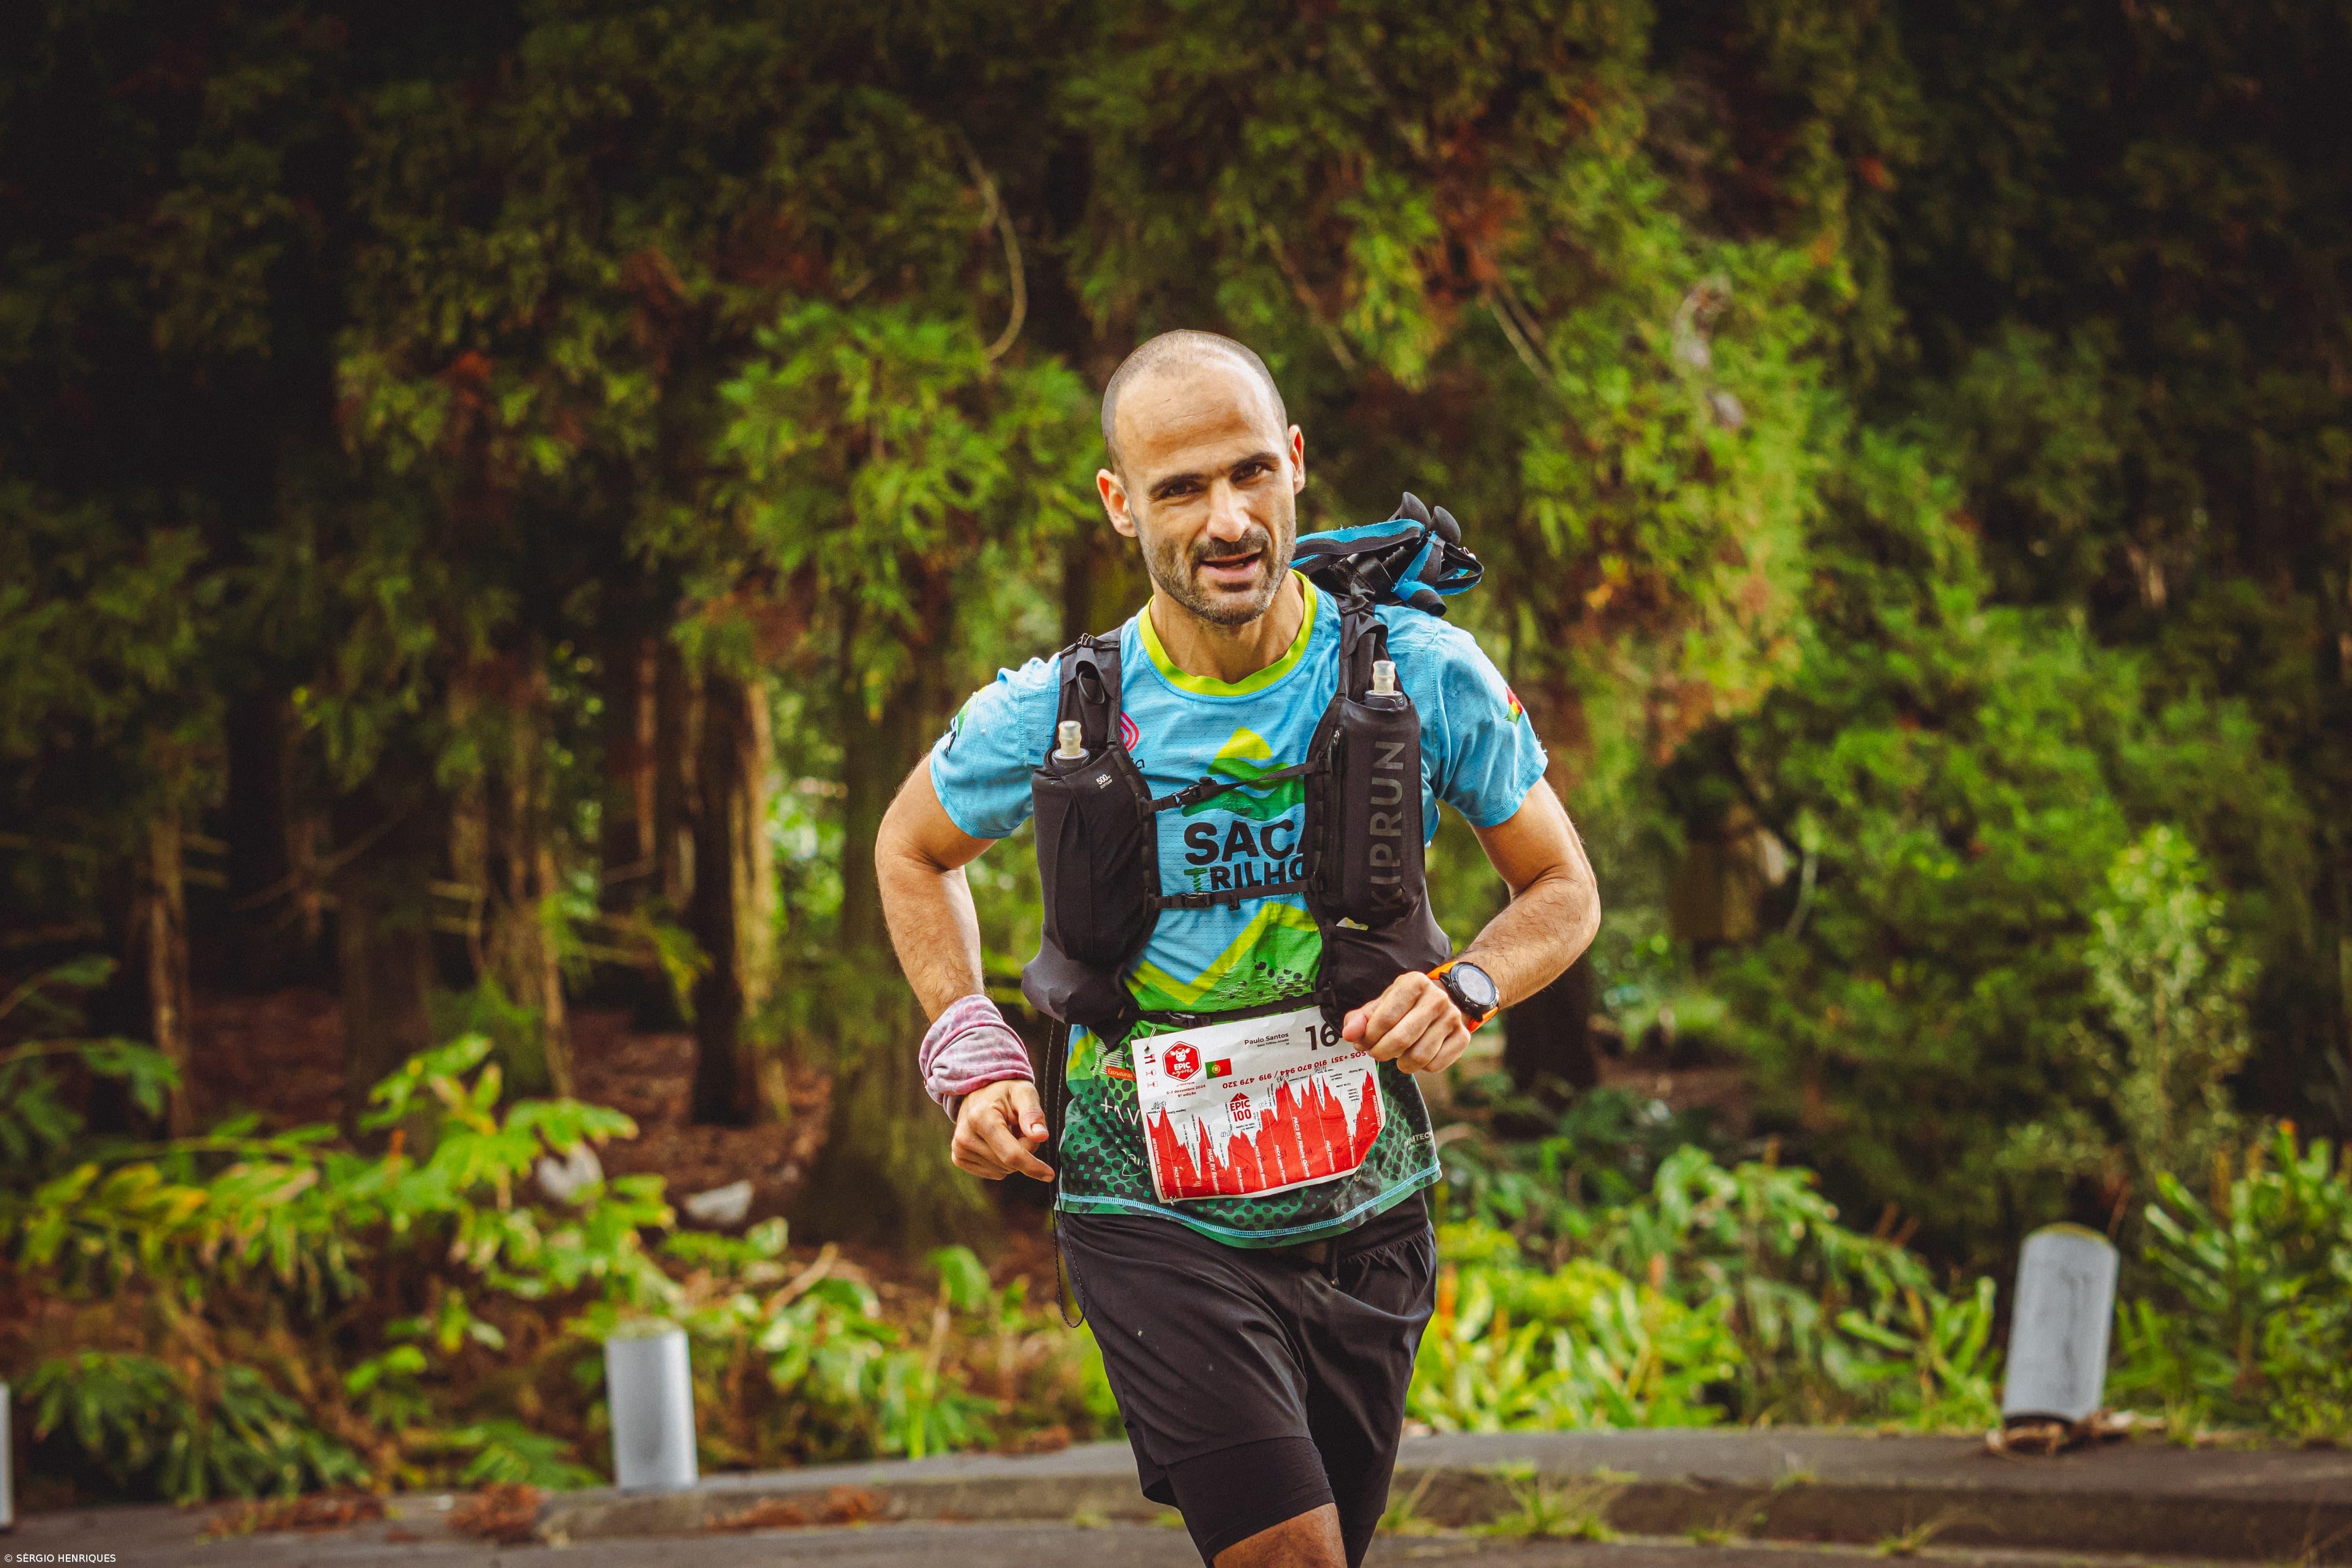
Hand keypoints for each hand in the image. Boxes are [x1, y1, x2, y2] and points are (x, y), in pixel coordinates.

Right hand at [951, 1078, 1054, 1180]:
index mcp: (981, 1118)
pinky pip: (993, 1173)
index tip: (1050, 1175)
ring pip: (1002, 1170)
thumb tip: (1041, 1137)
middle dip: (1025, 1151)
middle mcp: (965, 1136)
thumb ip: (1033, 1113)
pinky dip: (1001, 1162)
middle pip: (1009, 1163)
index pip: (1010, 1153)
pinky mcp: (958, 1158)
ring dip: (1013, 1156)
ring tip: (1008, 1132)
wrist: (979, 1092)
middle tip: (1022, 1128)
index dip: (1032, 1166)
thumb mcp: (1024, 1093)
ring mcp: (959, 1149)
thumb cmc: (1005, 1092)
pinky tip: (997, 1143)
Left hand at [1342, 970, 1472, 1074]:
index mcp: (1414, 983)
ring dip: (1401, 1062)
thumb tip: (1349, 1034)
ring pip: (1419, 1057)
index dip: (1368, 1037)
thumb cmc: (1405, 1005)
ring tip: (1398, 1054)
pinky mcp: (1463, 1037)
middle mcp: (1437, 999)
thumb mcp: (1382, 1004)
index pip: (1384, 1019)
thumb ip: (1361, 1018)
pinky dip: (1422, 1067)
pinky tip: (1417, 1054)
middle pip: (1401, 1039)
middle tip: (1376, 1052)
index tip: (1362, 1043)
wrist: (1443, 999)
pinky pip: (1435, 1065)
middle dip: (1381, 1052)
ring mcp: (1452, 1018)